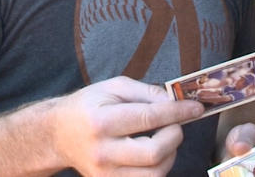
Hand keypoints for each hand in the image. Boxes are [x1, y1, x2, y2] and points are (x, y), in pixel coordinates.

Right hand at [53, 76, 204, 175]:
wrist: (58, 134)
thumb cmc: (88, 106)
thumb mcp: (114, 87)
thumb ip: (147, 92)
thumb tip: (176, 101)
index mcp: (101, 122)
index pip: (150, 118)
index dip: (178, 113)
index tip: (196, 108)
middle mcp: (102, 152)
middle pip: (154, 154)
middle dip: (175, 136)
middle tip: (175, 125)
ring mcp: (105, 174)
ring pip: (154, 174)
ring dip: (170, 155)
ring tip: (164, 139)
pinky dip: (158, 168)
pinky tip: (155, 153)